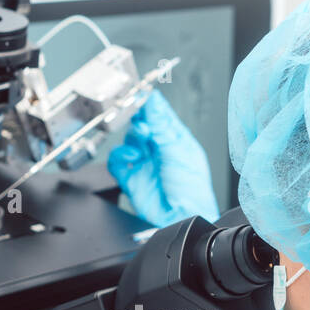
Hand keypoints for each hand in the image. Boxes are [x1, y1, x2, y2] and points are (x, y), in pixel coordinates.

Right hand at [108, 89, 219, 226]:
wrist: (182, 216)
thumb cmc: (191, 188)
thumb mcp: (177, 148)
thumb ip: (161, 123)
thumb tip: (153, 99)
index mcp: (176, 141)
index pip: (160, 116)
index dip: (150, 105)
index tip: (142, 94)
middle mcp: (159, 151)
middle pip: (142, 125)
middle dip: (139, 119)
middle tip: (139, 115)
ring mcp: (145, 164)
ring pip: (129, 140)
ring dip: (133, 136)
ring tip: (142, 138)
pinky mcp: (131, 178)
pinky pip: (118, 161)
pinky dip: (120, 155)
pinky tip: (132, 156)